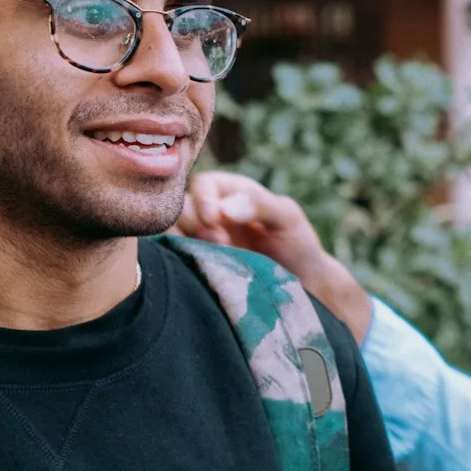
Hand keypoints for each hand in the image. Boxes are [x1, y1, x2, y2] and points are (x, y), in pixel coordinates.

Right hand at [175, 171, 372, 340]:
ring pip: (168, 236)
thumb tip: (222, 210)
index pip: (203, 184)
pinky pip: (173, 263)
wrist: (302, 286)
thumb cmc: (296, 244)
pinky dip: (178, 266)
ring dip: (182, 246)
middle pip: (179, 209)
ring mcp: (198, 242)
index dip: (203, 199)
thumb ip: (259, 205)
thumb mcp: (286, 217)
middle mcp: (208, 215)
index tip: (214, 221)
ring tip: (211, 261)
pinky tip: (199, 274)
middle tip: (220, 245)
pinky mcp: (195, 268)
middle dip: (193, 225)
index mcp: (229, 193)